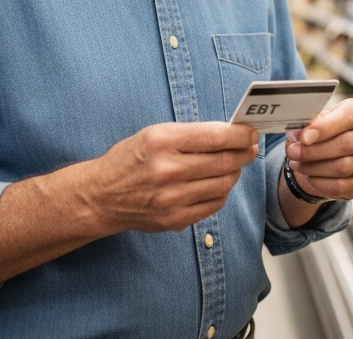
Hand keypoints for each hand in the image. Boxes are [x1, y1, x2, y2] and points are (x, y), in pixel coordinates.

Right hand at [84, 122, 258, 234]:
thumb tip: (233, 133)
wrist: (102, 196)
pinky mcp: (175, 220)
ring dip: (234, 173)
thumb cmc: (131, 159)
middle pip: (225, 162)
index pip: (217, 137)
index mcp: (163, 142)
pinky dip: (221, 193)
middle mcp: (168, 171)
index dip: (241, 135)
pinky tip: (216, 184)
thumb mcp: (156, 133)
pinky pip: (214, 205)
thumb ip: (193, 134)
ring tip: (232, 165)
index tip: (250, 133)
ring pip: (224, 185)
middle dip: (244, 154)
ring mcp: (172, 199)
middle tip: (249, 148)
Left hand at [285, 99, 352, 200]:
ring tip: (297, 165)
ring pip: (345, 167)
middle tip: (292, 153)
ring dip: (315, 168)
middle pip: (347, 144)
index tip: (303, 138)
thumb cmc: (319, 133)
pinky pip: (345, 186)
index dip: (325, 127)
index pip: (349, 116)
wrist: (326, 154)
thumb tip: (296, 136)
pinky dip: (322, 184)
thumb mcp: (311, 123)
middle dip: (314, 151)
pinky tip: (309, 178)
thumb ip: (305, 126)